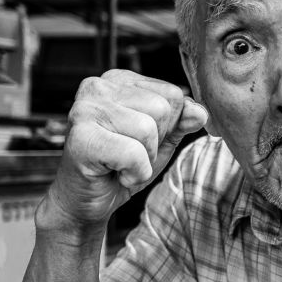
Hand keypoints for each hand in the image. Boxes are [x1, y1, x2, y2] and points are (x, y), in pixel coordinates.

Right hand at [46, 69, 207, 225]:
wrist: (86, 200)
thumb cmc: (122, 165)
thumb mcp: (161, 139)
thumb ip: (182, 121)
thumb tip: (200, 112)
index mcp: (120, 80)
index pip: (174, 94)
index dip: (168, 127)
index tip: (140, 139)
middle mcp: (98, 86)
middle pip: (162, 109)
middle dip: (156, 142)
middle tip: (129, 154)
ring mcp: (85, 109)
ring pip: (148, 130)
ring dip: (144, 159)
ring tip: (120, 162)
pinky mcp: (81, 137)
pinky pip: (134, 154)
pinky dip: (134, 173)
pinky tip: (114, 173)